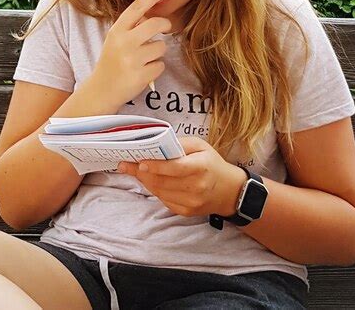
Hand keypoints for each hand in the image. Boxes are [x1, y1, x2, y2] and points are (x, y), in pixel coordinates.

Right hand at [91, 0, 171, 106]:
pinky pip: (160, 65)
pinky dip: (155, 69)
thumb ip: (131, 25)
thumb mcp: (115, 38)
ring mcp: (132, 60)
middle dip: (165, 24)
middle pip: (156, 24)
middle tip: (165, 28)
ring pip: (161, 47)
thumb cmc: (113, 60)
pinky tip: (143, 72)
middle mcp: (124, 43)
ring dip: (157, 52)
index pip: (137, 8)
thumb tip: (152, 7)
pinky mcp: (140, 76)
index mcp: (117, 30)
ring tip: (144, 59)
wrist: (102, 90)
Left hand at [117, 137, 245, 217]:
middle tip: (126, 164)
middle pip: (162, 181)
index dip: (156, 166)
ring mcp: (191, 202)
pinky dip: (154, 189)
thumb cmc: (212, 164)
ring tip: (134, 170)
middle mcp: (196, 187)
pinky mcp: (186, 212)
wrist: (229, 191)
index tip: (139, 162)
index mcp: (201, 167)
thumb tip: (158, 143)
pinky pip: (163, 200)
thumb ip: (180, 143)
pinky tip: (150, 180)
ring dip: (144, 181)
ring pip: (159, 192)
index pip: (175, 168)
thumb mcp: (201, 146)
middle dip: (141, 173)